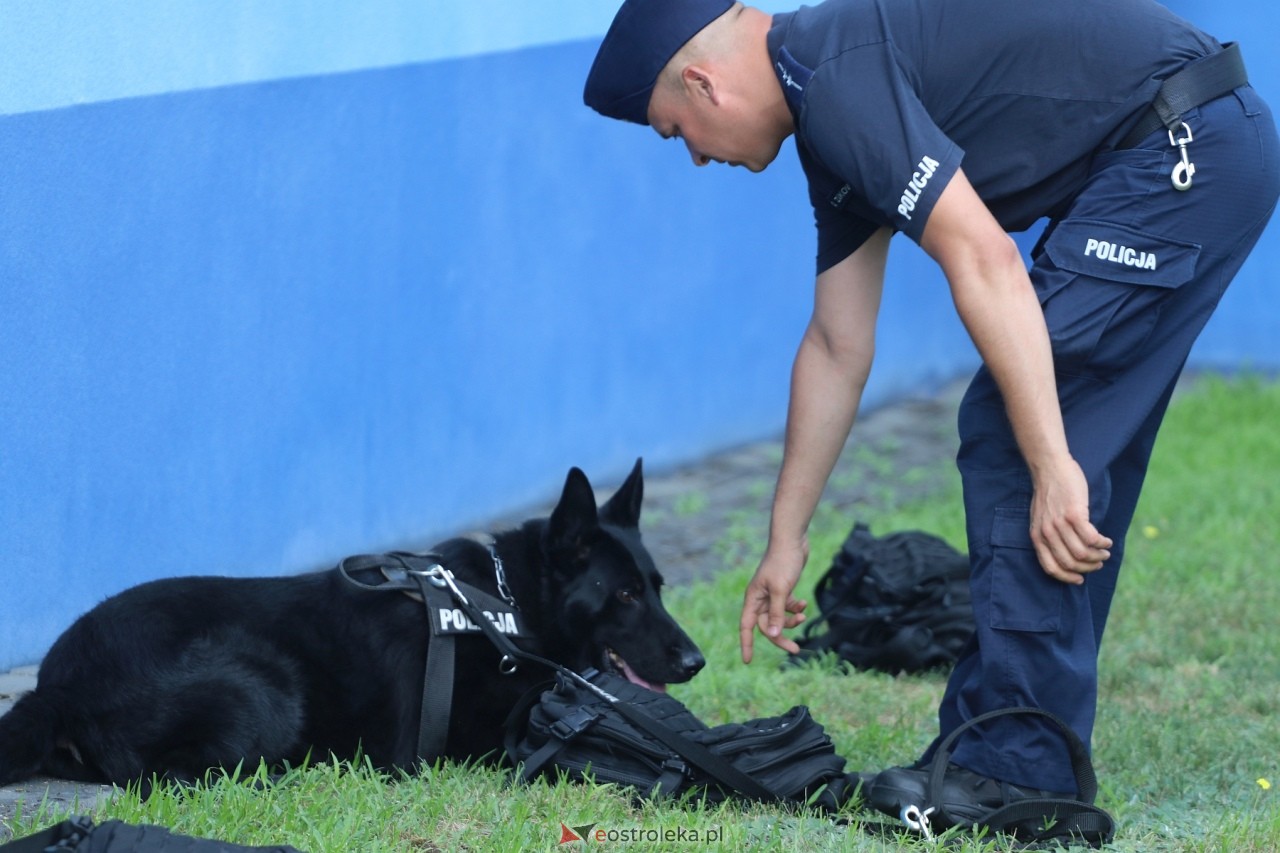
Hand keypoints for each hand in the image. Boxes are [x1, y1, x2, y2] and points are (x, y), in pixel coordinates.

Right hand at [739, 539, 809, 662]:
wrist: (792, 541)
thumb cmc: (783, 563)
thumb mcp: (781, 590)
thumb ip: (776, 613)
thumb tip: (772, 634)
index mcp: (753, 599)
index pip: (746, 627)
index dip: (746, 644)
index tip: (748, 661)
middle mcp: (760, 599)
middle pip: (766, 626)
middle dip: (780, 637)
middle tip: (795, 649)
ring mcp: (772, 594)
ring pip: (779, 618)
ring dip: (791, 621)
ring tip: (803, 616)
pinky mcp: (783, 590)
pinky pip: (787, 607)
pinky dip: (796, 608)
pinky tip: (804, 604)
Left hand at [1030, 456, 1112, 583]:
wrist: (1050, 468)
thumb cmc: (1049, 493)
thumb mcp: (1040, 518)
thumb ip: (1049, 535)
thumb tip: (1067, 554)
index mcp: (1036, 536)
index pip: (1051, 567)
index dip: (1067, 577)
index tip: (1080, 579)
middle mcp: (1046, 533)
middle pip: (1070, 562)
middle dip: (1088, 567)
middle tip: (1099, 562)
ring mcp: (1059, 524)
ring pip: (1082, 553)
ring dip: (1098, 556)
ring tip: (1105, 551)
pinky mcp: (1074, 514)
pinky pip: (1092, 538)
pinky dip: (1102, 543)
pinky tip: (1106, 541)